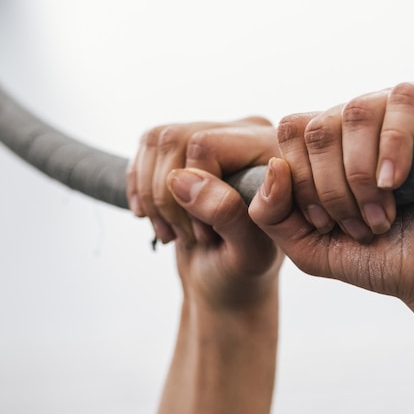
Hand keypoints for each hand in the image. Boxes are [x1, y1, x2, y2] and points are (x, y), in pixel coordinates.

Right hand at [127, 116, 282, 309]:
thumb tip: (182, 179)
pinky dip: (141, 188)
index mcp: (272, 150)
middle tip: (188, 234)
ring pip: (155, 141)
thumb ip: (227, 214)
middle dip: (167, 195)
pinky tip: (157, 217)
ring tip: (174, 231)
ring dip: (152, 195)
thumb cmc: (246, 270)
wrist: (229, 281)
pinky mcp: (186, 148)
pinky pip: (147, 148)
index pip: (204, 145)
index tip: (209, 231)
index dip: (194, 189)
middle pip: (173, 139)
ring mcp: (213, 136)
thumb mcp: (248, 252)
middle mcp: (246, 133)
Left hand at [248, 83, 413, 305]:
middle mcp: (363, 123)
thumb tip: (274, 164)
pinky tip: (396, 183)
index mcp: (332, 145)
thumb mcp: (308, 245)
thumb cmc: (379, 258)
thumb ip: (271, 213)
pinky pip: (405, 99)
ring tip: (382, 216)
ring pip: (356, 111)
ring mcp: (402, 113)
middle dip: (332, 187)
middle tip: (360, 226)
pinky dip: (393, 145)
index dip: (300, 179)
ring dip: (361, 174)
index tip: (326, 224)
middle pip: (320, 126)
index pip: (292, 130)